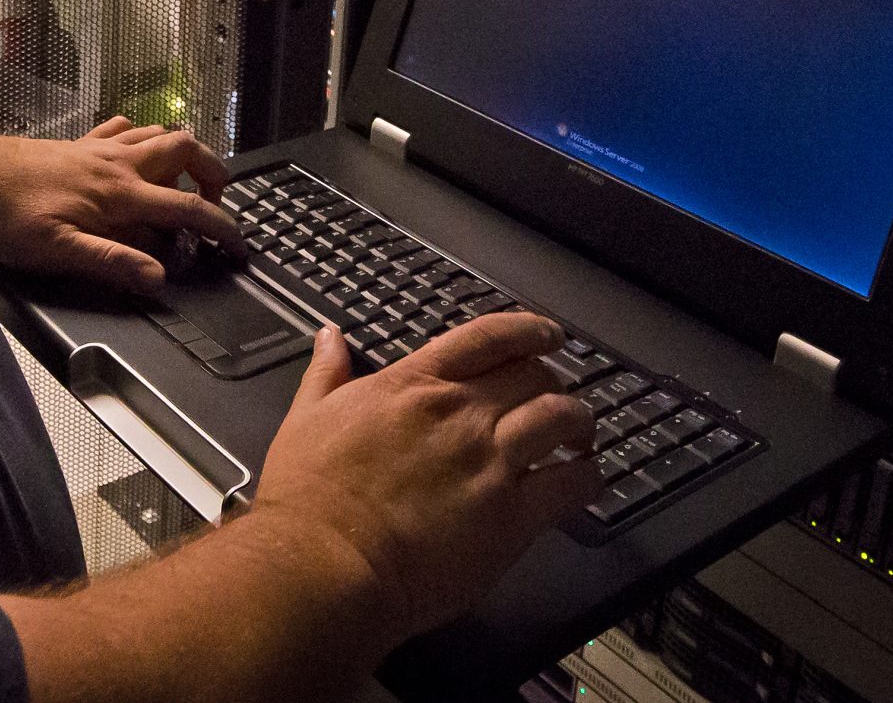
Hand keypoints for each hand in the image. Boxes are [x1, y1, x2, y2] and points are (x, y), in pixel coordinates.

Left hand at [0, 116, 242, 294]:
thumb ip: (111, 262)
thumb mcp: (58, 251)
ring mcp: (101, 149)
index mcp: (120, 195)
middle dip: (214, 172)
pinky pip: (124, 128)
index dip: (221, 228)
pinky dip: (141, 137)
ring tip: (185, 180)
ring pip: (160, 133)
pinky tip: (134, 153)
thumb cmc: (9, 214)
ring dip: (183, 153)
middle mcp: (118, 165)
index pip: (187, 207)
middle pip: (187, 150)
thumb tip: (156, 277)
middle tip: (215, 203)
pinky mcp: (82, 144)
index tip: (237, 245)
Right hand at [246, 313, 601, 643]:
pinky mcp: (509, 516)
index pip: (488, 337)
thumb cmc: (308, 499)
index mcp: (413, 385)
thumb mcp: (306, 417)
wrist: (322, 562)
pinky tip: (584, 480)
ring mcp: (489, 462)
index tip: (546, 335)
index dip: (528, 329)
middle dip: (554, 381)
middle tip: (557, 396)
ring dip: (579, 422)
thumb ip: (326, 374)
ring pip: (561, 419)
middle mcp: (460, 414)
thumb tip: (331, 338)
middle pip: (534, 375)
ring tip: (582, 434)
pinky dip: (586, 477)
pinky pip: (571, 485)